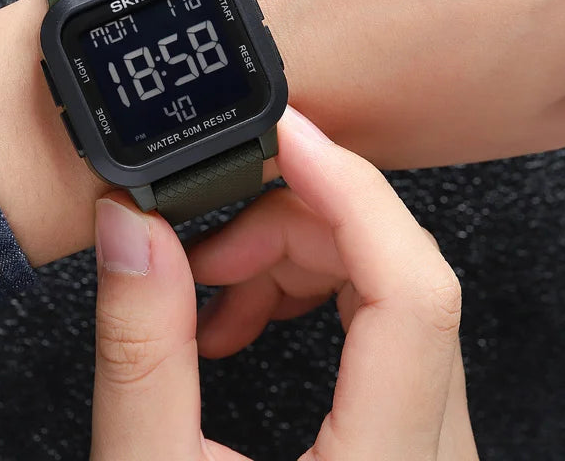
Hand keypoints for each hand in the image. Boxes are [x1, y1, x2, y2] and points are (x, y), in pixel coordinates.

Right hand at [89, 106, 477, 459]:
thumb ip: (140, 348)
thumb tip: (131, 226)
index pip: (411, 292)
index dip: (352, 191)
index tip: (287, 136)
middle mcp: (432, 452)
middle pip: (397, 271)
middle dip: (292, 227)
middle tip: (205, 248)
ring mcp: (430, 439)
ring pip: (390, 285)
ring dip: (294, 256)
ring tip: (211, 290)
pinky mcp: (408, 425)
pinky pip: (380, 314)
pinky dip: (306, 286)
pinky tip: (241, 314)